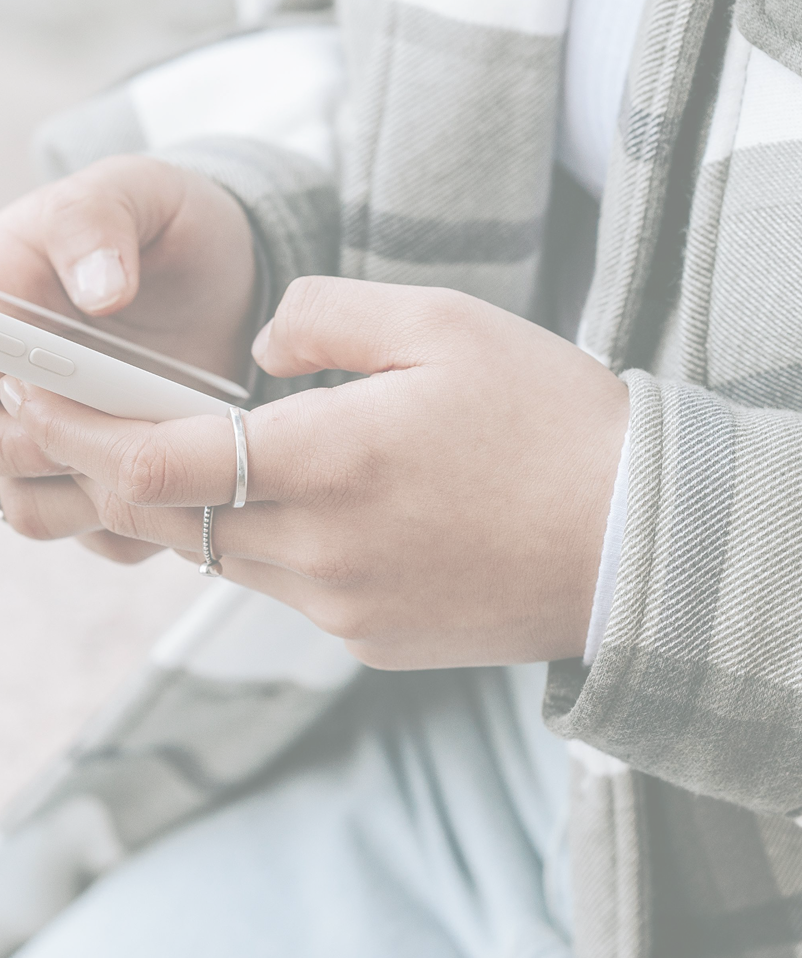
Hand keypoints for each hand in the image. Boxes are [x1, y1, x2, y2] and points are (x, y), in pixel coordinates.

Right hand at [0, 156, 256, 559]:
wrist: (219, 275)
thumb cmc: (165, 225)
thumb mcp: (136, 193)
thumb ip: (99, 222)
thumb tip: (98, 290)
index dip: (10, 390)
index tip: (47, 383)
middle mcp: (5, 390)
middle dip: (54, 443)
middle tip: (133, 416)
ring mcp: (45, 445)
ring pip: (29, 508)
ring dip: (99, 491)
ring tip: (168, 444)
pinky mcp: (93, 486)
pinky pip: (94, 533)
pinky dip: (135, 520)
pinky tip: (185, 478)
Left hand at [0, 277, 628, 665]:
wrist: (636, 543)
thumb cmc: (548, 419)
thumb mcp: (442, 323)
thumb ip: (322, 316)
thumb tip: (253, 342)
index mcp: (328, 461)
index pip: (152, 461)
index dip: (75, 430)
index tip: (27, 396)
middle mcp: (317, 552)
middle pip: (167, 518)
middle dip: (103, 468)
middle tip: (58, 418)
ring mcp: (339, 609)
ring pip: (220, 554)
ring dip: (184, 505)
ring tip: (173, 449)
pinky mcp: (367, 641)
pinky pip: (283, 587)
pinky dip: (262, 542)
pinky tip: (293, 501)